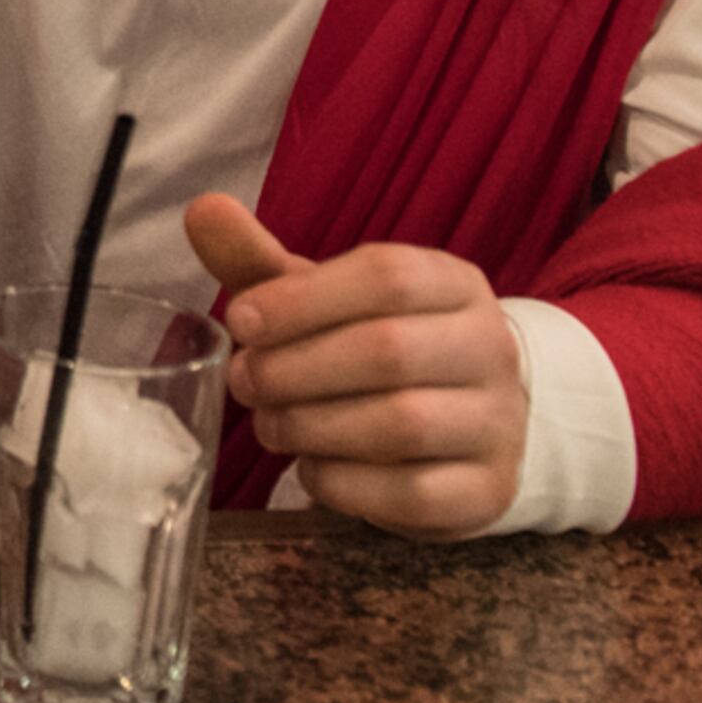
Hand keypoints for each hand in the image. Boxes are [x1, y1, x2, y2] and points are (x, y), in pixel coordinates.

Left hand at [186, 195, 526, 538]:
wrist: (464, 423)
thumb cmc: (377, 347)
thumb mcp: (325, 300)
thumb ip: (263, 262)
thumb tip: (203, 209)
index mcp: (453, 284)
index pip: (387, 276)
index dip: (302, 299)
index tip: (240, 320)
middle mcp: (490, 348)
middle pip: (389, 351)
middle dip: (296, 369)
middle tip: (244, 382)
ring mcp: (498, 423)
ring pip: (402, 425)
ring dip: (312, 427)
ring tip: (269, 425)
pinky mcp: (488, 490)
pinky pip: (412, 493)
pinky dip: (345, 483)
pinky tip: (310, 468)